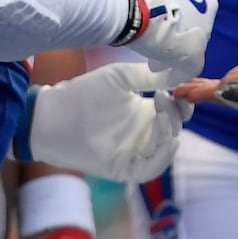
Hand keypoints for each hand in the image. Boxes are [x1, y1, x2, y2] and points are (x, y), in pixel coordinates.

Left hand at [16, 63, 191, 180]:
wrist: (54, 115)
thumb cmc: (84, 92)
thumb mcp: (121, 77)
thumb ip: (150, 75)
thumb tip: (182, 68)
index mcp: (145, 112)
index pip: (177, 112)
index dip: (183, 104)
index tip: (181, 90)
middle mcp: (143, 133)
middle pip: (174, 130)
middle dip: (176, 116)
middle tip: (163, 98)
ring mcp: (134, 152)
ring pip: (165, 151)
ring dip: (170, 134)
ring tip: (163, 116)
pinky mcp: (124, 168)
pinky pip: (150, 169)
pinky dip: (161, 157)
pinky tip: (164, 139)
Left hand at [118, 0, 217, 82]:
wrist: (130, 6)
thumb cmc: (163, 34)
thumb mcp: (187, 60)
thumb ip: (193, 65)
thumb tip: (183, 72)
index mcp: (209, 2)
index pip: (200, 30)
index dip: (184, 46)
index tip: (167, 56)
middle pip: (184, 12)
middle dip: (172, 28)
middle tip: (153, 43)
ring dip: (158, 12)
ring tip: (139, 28)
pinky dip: (143, 0)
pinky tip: (132, 13)